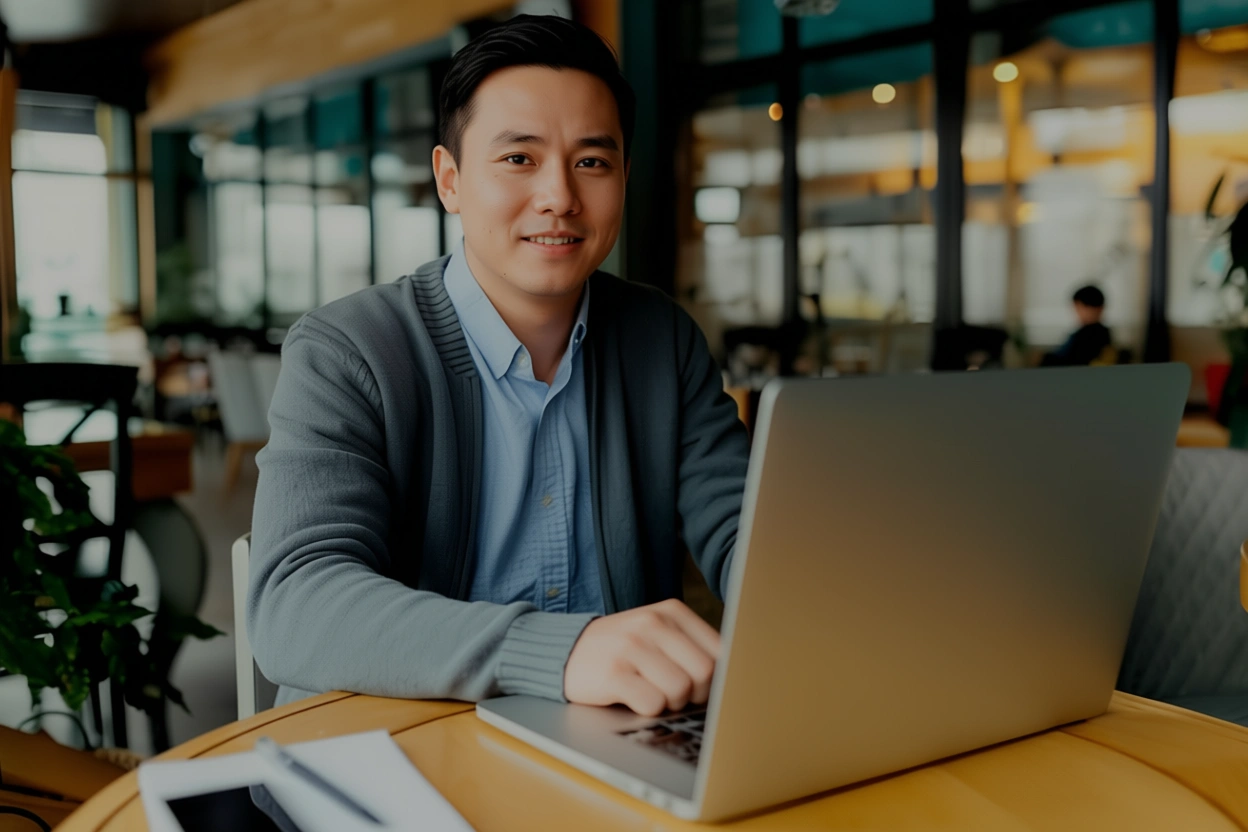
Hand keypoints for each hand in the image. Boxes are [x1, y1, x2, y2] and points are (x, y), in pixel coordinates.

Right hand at [564, 598, 719, 716]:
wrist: (567, 650)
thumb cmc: (623, 648)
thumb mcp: (658, 633)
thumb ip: (692, 647)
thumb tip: (729, 680)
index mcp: (672, 612)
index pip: (720, 652)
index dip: (715, 679)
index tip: (700, 686)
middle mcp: (654, 623)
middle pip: (704, 673)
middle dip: (695, 694)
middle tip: (675, 694)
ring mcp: (632, 646)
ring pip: (680, 690)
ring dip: (671, 703)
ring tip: (653, 694)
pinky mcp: (614, 672)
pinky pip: (652, 704)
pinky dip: (648, 710)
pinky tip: (634, 698)